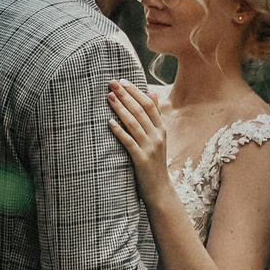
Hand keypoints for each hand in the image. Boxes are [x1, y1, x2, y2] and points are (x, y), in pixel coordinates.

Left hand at [106, 80, 171, 199]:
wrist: (160, 190)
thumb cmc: (155, 163)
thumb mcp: (159, 138)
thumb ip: (155, 116)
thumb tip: (152, 92)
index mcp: (161, 129)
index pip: (149, 104)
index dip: (135, 91)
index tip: (122, 80)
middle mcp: (157, 136)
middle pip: (140, 110)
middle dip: (125, 95)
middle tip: (111, 83)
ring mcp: (150, 148)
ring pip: (134, 123)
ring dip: (120, 108)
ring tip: (108, 97)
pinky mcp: (141, 160)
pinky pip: (128, 142)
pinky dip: (119, 131)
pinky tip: (109, 122)